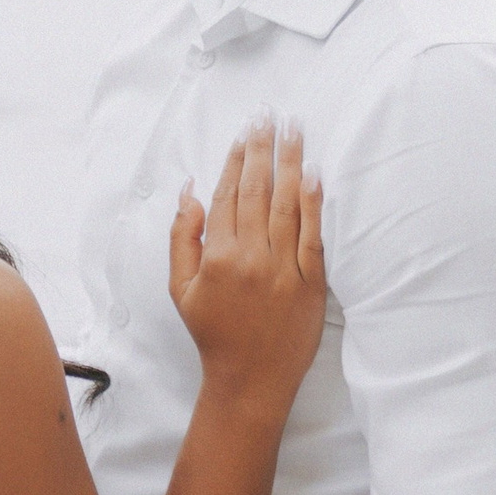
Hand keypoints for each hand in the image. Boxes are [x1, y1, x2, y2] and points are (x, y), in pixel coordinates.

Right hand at [169, 118, 327, 415]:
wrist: (249, 380)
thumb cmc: (213, 333)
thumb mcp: (180, 289)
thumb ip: (182, 237)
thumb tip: (189, 190)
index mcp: (217, 256)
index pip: (227, 194)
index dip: (236, 159)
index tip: (243, 131)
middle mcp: (250, 257)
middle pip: (257, 190)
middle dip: (263, 147)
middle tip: (268, 114)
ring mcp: (283, 269)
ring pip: (287, 203)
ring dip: (291, 161)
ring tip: (294, 129)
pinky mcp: (310, 282)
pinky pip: (313, 235)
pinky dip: (314, 203)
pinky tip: (315, 174)